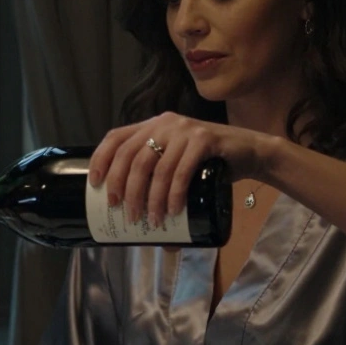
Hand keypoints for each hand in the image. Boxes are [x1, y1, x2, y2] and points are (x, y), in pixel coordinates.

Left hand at [87, 112, 274, 226]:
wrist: (250, 152)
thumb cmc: (208, 163)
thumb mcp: (176, 162)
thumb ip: (156, 176)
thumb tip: (133, 220)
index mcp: (151, 125)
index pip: (115, 138)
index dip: (101, 160)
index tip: (95, 185)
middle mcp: (164, 123)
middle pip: (133, 158)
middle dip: (126, 189)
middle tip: (127, 214)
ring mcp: (185, 129)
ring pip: (157, 168)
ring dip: (151, 199)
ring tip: (153, 221)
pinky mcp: (205, 139)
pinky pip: (181, 171)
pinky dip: (175, 194)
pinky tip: (174, 210)